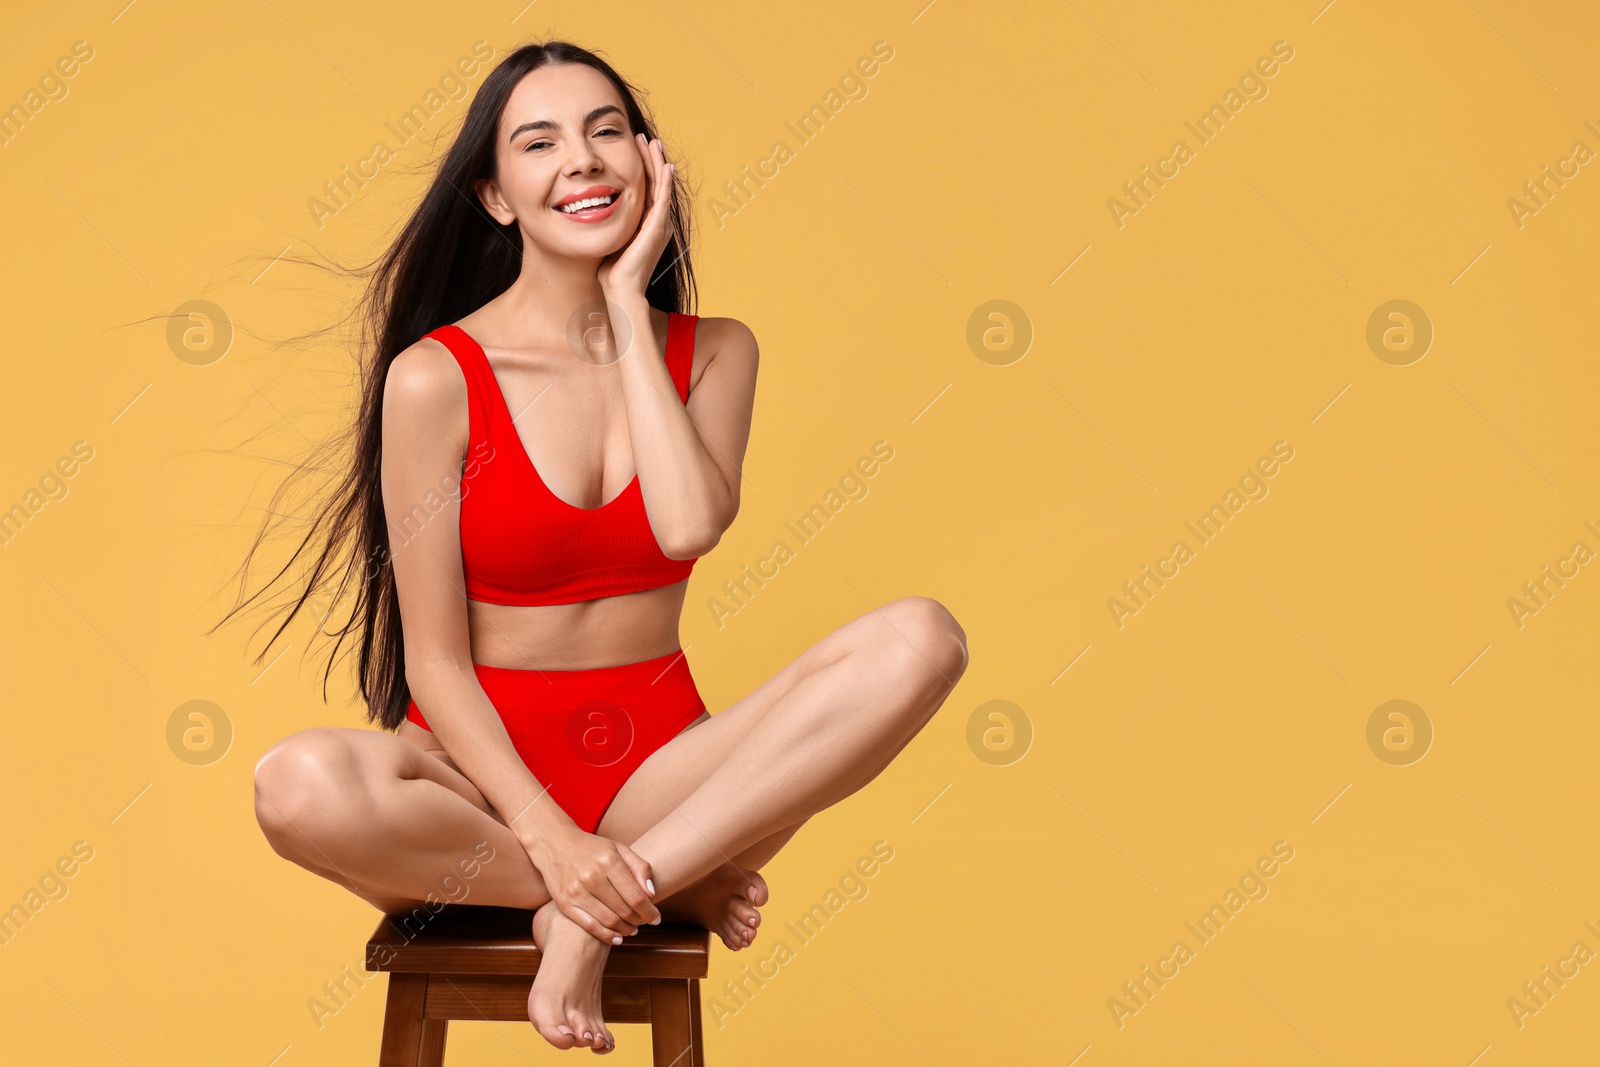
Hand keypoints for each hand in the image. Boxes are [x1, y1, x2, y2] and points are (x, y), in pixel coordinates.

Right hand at [528, 827, 661, 943]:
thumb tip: (651, 894)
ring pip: (609, 921)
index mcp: (608, 861)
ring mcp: (576, 892)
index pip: (636, 896)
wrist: (554, 843)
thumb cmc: (591, 848)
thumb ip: (639, 868)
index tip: (656, 918)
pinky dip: (607, 936)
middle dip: (639, 921)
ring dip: (626, 930)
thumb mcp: (618, 848)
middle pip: (624, 910)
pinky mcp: (564, 903)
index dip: (649, 911)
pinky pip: (589, 926)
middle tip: (644, 922)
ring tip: (633, 929)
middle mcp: (592, 877)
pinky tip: (618, 937)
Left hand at [597, 133, 675, 303]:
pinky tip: (665, 166)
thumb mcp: (611, 239)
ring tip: (654, 143)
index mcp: (647, 224)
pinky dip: (665, 182)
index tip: (634, 149)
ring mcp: (659, 225)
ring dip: (658, 164)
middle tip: (644, 138)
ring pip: (662, 187)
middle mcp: (657, 222)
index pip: (647, 189)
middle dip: (651, 160)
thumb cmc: (612, 272)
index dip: (642, 168)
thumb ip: (609, 224)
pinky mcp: (657, 228)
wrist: (620, 290)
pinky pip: (663, 199)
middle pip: (656, 183)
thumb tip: (592, 213)